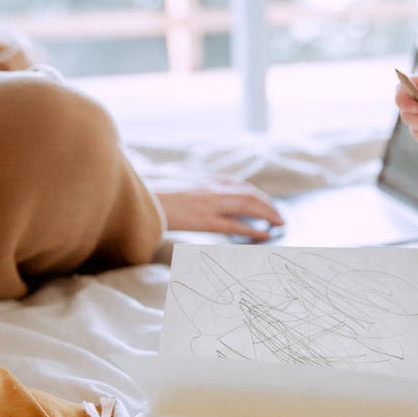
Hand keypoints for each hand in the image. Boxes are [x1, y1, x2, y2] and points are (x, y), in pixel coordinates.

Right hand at [155, 182, 283, 240]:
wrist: (137, 201)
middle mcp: (210, 189)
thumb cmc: (152, 197)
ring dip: (267, 214)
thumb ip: (192, 190)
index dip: (255, 194)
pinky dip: (252, 230)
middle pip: (248, 194)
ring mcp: (208, 204)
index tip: (265, 201)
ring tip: (279, 224)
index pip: (237, 184)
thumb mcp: (175, 186)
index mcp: (203, 181)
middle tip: (280, 216)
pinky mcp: (204, 220)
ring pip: (247, 206)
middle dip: (267, 204)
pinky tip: (264, 236)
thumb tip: (201, 198)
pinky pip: (234, 226)